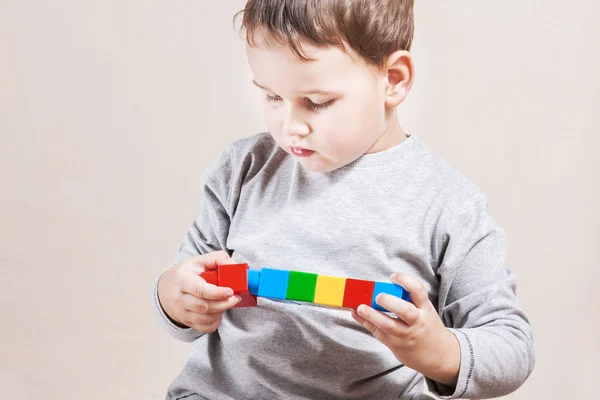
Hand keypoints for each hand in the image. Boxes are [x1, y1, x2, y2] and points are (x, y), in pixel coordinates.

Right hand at [157, 251, 240, 332]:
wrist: (168, 288)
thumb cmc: (187, 273)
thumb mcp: (200, 260)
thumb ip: (218, 259)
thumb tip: (234, 265)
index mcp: (182, 279)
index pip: (199, 290)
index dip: (216, 293)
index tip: (230, 292)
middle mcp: (179, 298)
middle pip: (203, 306)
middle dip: (223, 303)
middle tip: (235, 298)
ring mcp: (182, 312)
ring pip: (205, 319)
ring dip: (221, 312)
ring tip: (227, 302)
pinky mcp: (187, 322)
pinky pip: (205, 327)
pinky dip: (215, 321)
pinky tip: (219, 311)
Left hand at [351, 272, 459, 386]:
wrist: (438, 355)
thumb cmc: (426, 326)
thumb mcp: (424, 310)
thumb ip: (408, 299)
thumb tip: (382, 285)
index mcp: (425, 308)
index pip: (419, 291)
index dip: (406, 281)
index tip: (393, 277)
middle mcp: (416, 321)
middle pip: (406, 311)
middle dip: (391, 303)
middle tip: (379, 296)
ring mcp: (405, 334)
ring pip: (389, 326)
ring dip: (373, 315)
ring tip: (360, 307)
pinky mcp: (394, 344)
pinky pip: (378, 332)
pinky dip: (365, 322)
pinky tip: (356, 313)